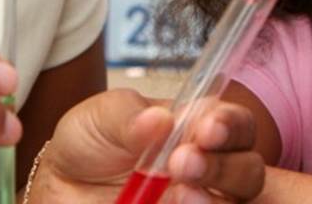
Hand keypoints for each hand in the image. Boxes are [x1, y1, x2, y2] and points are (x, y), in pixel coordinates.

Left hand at [28, 88, 263, 202]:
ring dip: (211, 199)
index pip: (235, 124)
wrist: (63, 188)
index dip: (230, 124)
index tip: (206, 128)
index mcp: (196, 128)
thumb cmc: (89, 144)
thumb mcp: (99, 118)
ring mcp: (198, 201)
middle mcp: (209, 168)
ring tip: (177, 192)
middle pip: (248, 170)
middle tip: (182, 162)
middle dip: (222, 166)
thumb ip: (128, 117)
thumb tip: (161, 119)